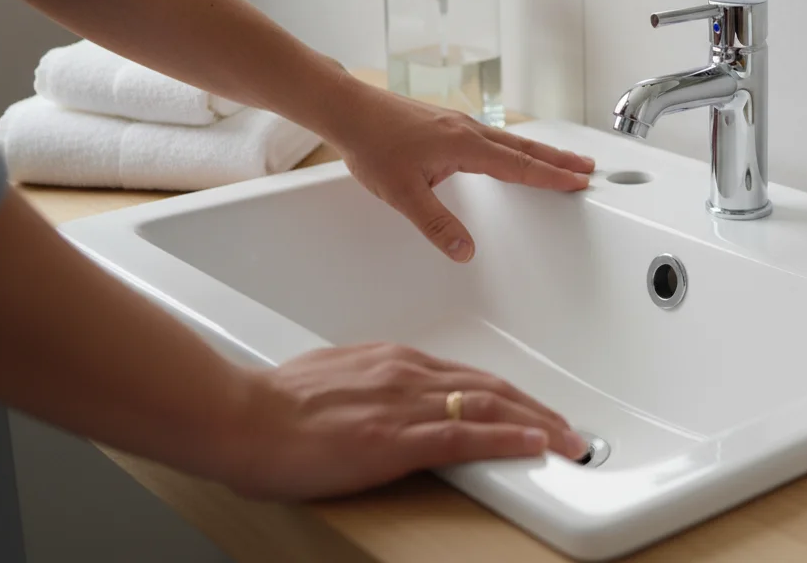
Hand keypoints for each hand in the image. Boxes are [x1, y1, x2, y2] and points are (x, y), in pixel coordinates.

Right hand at [222, 343, 587, 500]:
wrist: (238, 416)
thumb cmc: (271, 404)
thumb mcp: (334, 380)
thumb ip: (369, 386)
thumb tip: (382, 400)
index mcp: (392, 361)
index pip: (467, 376)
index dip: (507, 395)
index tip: (531, 408)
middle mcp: (407, 374)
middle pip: (490, 388)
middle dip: (536, 409)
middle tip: (568, 427)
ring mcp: (404, 404)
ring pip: (488, 408)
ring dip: (537, 424)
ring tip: (569, 440)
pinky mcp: (395, 438)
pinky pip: (465, 437)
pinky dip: (508, 440)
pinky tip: (536, 446)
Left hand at [333, 86, 593, 261]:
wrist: (348, 110)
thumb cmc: (372, 144)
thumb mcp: (402, 194)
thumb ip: (437, 225)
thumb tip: (465, 251)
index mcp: (465, 146)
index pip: (519, 166)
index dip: (552, 177)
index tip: (579, 181)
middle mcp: (468, 131)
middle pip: (525, 148)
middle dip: (558, 160)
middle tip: (588, 167)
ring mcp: (459, 125)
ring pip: (511, 140)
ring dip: (540, 151)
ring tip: (562, 160)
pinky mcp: (448, 124)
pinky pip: (495, 137)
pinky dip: (516, 146)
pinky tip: (513, 151)